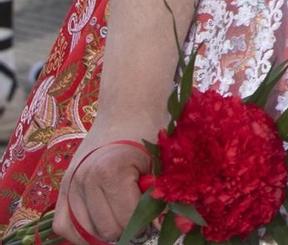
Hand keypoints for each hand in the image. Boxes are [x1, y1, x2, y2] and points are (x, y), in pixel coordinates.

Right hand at [54, 118, 153, 244]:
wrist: (128, 109)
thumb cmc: (150, 132)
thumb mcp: (162, 163)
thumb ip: (162, 197)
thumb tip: (171, 227)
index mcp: (111, 171)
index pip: (126, 221)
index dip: (147, 225)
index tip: (158, 219)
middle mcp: (84, 179)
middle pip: (106, 230)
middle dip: (128, 229)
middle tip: (142, 218)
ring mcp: (71, 183)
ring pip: (85, 232)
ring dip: (106, 231)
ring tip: (123, 216)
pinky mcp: (63, 185)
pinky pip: (63, 225)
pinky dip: (81, 232)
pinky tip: (100, 224)